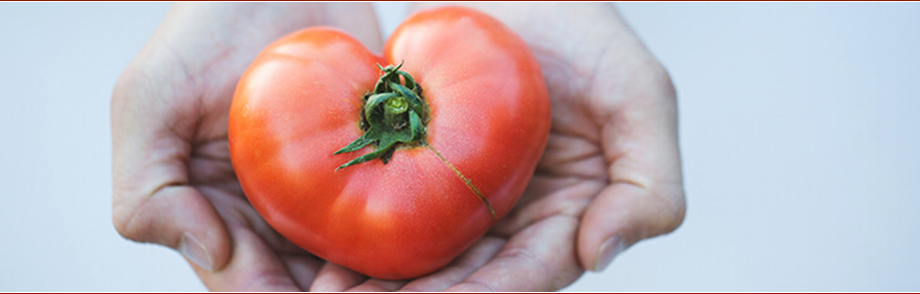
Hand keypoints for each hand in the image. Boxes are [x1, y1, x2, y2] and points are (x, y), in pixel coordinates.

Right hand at [111, 3, 382, 290]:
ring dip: (371, 277)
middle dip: (334, 293)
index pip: (243, 281)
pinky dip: (400, 234)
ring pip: (345, 262)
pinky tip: (425, 238)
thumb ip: (146, 190)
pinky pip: (384, 212)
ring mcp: (316, 195)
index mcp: (212, 213)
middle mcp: (265, 215)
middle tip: (378, 288)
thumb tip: (209, 254)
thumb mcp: (149, 100)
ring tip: (407, 274)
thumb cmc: (207, 29)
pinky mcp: (363, 166)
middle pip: (298, 283)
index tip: (324, 291)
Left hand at [333, 3, 686, 290]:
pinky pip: (390, 211)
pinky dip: (362, 240)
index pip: (526, 275)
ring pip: (422, 259)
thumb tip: (599, 255)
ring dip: (381, 286)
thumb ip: (649, 183)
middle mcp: (513, 220)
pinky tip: (325, 259)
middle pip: (466, 278)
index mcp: (568, 218)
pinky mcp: (421, 170)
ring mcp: (464, 198)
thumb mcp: (640, 96)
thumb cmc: (582, 31)